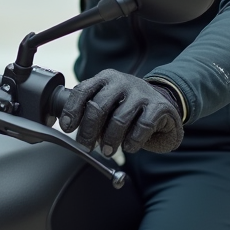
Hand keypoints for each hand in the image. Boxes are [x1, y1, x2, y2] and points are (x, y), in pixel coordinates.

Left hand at [59, 70, 183, 154]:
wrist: (163, 103)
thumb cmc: (127, 105)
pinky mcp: (158, 106)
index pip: (83, 91)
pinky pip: (142, 127)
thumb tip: (67, 124)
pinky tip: (128, 146)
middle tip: (85, 146)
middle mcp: (122, 82)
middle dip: (89, 130)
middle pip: (99, 106)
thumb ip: (90, 107)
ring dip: (110, 139)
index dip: (72, 110)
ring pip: (119, 119)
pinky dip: (132, 141)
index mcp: (106, 78)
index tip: (66, 127)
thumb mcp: (108, 100)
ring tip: (107, 150)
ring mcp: (141, 93)